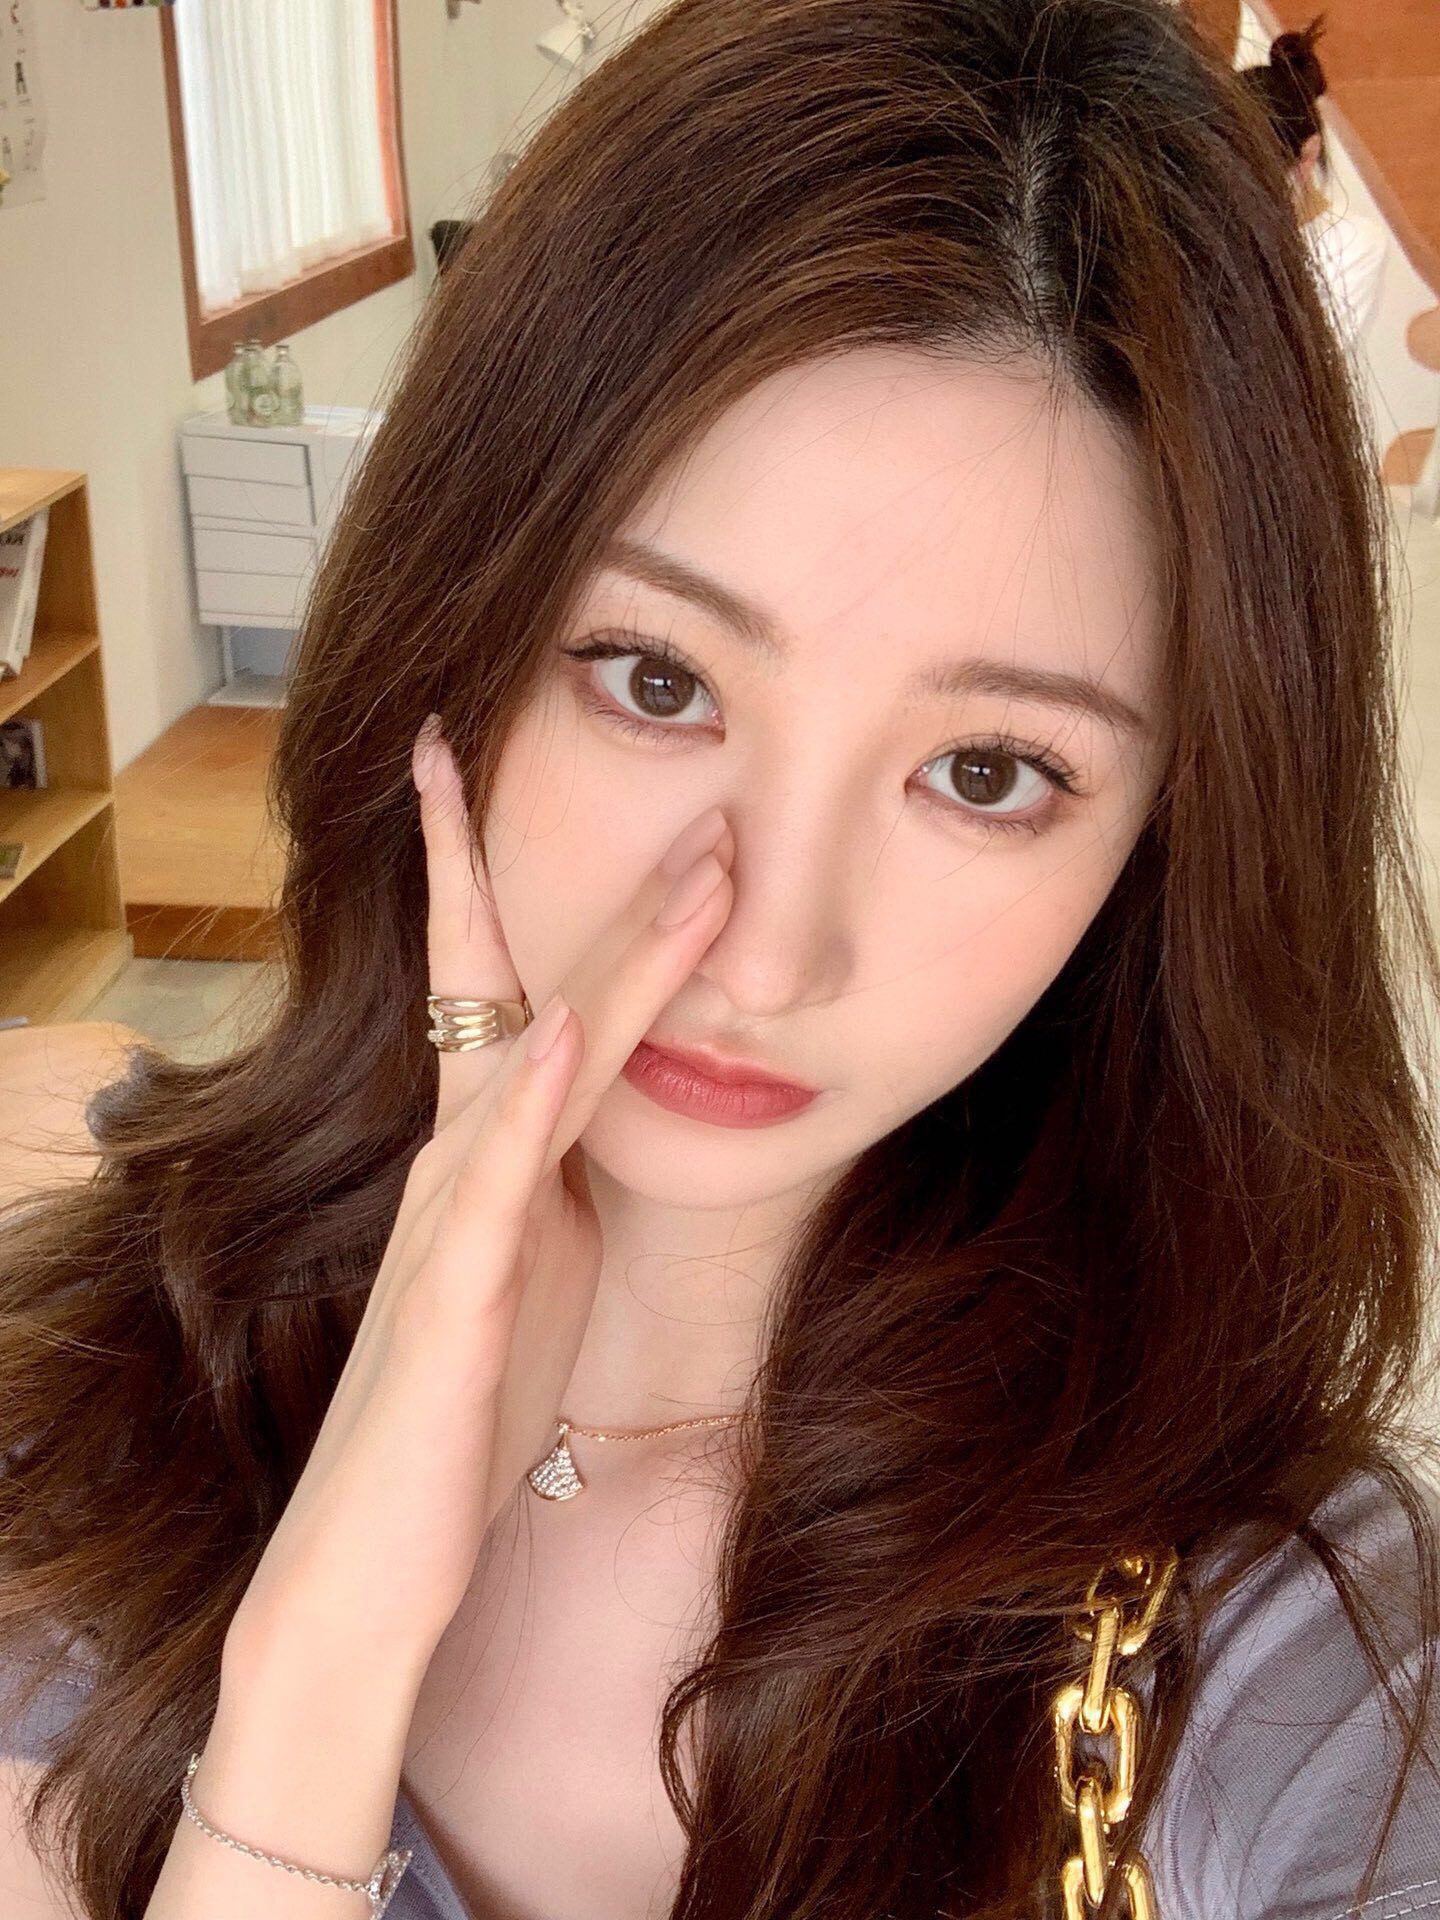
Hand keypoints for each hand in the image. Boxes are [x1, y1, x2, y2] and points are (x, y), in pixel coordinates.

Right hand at [227, 715, 734, 1675]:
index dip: (485, 875)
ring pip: (525, 1062)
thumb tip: (599, 1088)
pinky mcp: (460, 1302)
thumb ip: (556, 1168)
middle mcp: (457, 1164)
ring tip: (684, 865)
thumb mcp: (535, 1261)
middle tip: (546, 747)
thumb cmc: (466, 1406)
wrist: (378, 1553)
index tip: (474, 765)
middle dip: (540, 872)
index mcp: (484, 1155)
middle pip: (511, 991)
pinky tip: (566, 1035)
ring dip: (609, 962)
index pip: (492, 988)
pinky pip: (498, 1185)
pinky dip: (532, 1104)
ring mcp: (452, 1225)